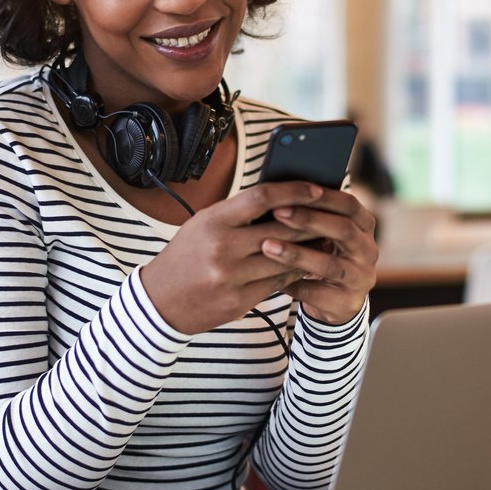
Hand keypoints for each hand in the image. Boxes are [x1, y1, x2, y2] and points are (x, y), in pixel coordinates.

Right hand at [140, 182, 336, 336]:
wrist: (158, 301)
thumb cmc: (186, 254)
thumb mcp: (205, 224)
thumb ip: (240, 213)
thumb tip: (284, 199)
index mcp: (213, 221)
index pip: (262, 197)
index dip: (294, 190)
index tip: (317, 187)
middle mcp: (223, 248)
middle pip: (282, 230)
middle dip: (311, 222)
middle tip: (332, 214)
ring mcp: (231, 278)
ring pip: (285, 260)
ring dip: (309, 249)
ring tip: (325, 239)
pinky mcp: (239, 302)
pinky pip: (277, 284)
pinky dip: (294, 272)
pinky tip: (305, 264)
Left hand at [261, 188, 378, 325]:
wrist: (335, 300)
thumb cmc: (321, 254)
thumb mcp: (322, 233)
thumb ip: (310, 215)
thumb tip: (274, 192)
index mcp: (363, 225)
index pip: (348, 204)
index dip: (322, 196)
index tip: (291, 189)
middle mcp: (368, 250)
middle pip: (343, 230)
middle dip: (308, 219)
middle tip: (277, 212)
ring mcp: (361, 278)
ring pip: (330, 264)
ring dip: (297, 254)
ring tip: (267, 246)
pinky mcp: (349, 302)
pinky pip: (317, 293)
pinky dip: (293, 284)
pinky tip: (270, 277)